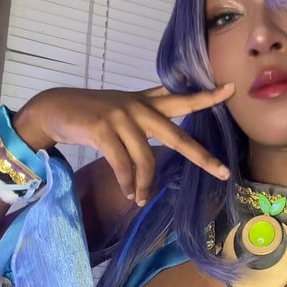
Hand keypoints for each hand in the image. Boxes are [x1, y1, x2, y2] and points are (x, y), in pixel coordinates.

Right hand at [13, 83, 234, 205]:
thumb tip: (172, 88)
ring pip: (145, 160)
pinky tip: (128, 191)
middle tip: (222, 172)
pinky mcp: (102, 130)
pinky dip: (127, 182)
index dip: (207, 96)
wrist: (55, 108)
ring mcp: (121, 118)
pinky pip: (122, 165)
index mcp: (146, 103)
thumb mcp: (125, 102)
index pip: (182, 99)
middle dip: (201, 156)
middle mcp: (138, 109)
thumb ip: (151, 99)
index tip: (232, 89)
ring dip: (143, 185)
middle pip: (177, 136)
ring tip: (139, 198)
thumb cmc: (93, 110)